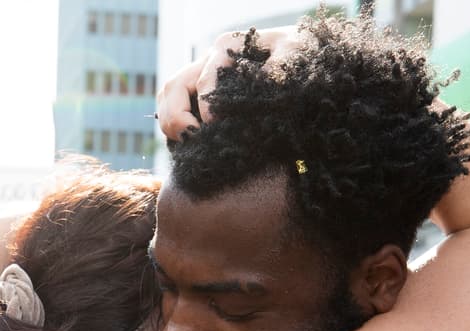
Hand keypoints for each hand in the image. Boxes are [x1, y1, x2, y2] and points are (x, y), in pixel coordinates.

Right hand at [157, 24, 309, 139]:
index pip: (203, 79)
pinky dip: (174, 126)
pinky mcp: (200, 92)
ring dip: (170, 122)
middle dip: (176, 117)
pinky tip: (187, 143)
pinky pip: (173, 106)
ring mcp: (201, 75)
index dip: (204, 107)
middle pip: (174, 86)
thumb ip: (278, 67)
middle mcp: (208, 59)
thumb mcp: (293, 54)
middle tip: (190, 140)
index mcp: (226, 47)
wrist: (301, 57)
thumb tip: (262, 83)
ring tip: (186, 144)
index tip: (213, 129)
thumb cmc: (297, 54)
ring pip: (168, 95)